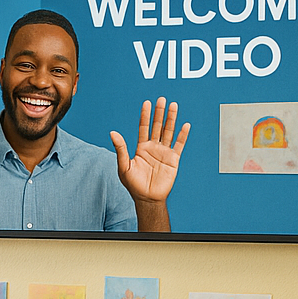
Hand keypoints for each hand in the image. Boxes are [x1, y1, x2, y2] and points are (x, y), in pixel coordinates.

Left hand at [110, 98, 189, 230]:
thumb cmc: (134, 185)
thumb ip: (120, 149)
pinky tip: (185, 125)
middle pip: (157, 126)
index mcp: (141, 148)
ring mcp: (164, 152)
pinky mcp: (173, 159)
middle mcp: (153, 147)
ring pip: (168, 132)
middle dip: (159, 113)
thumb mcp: (123, 166)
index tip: (147, 103)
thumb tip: (112, 133)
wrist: (147, 199)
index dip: (145, 115)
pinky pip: (179, 145)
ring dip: (171, 119)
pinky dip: (183, 135)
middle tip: (161, 99)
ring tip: (173, 106)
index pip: (144, 128)